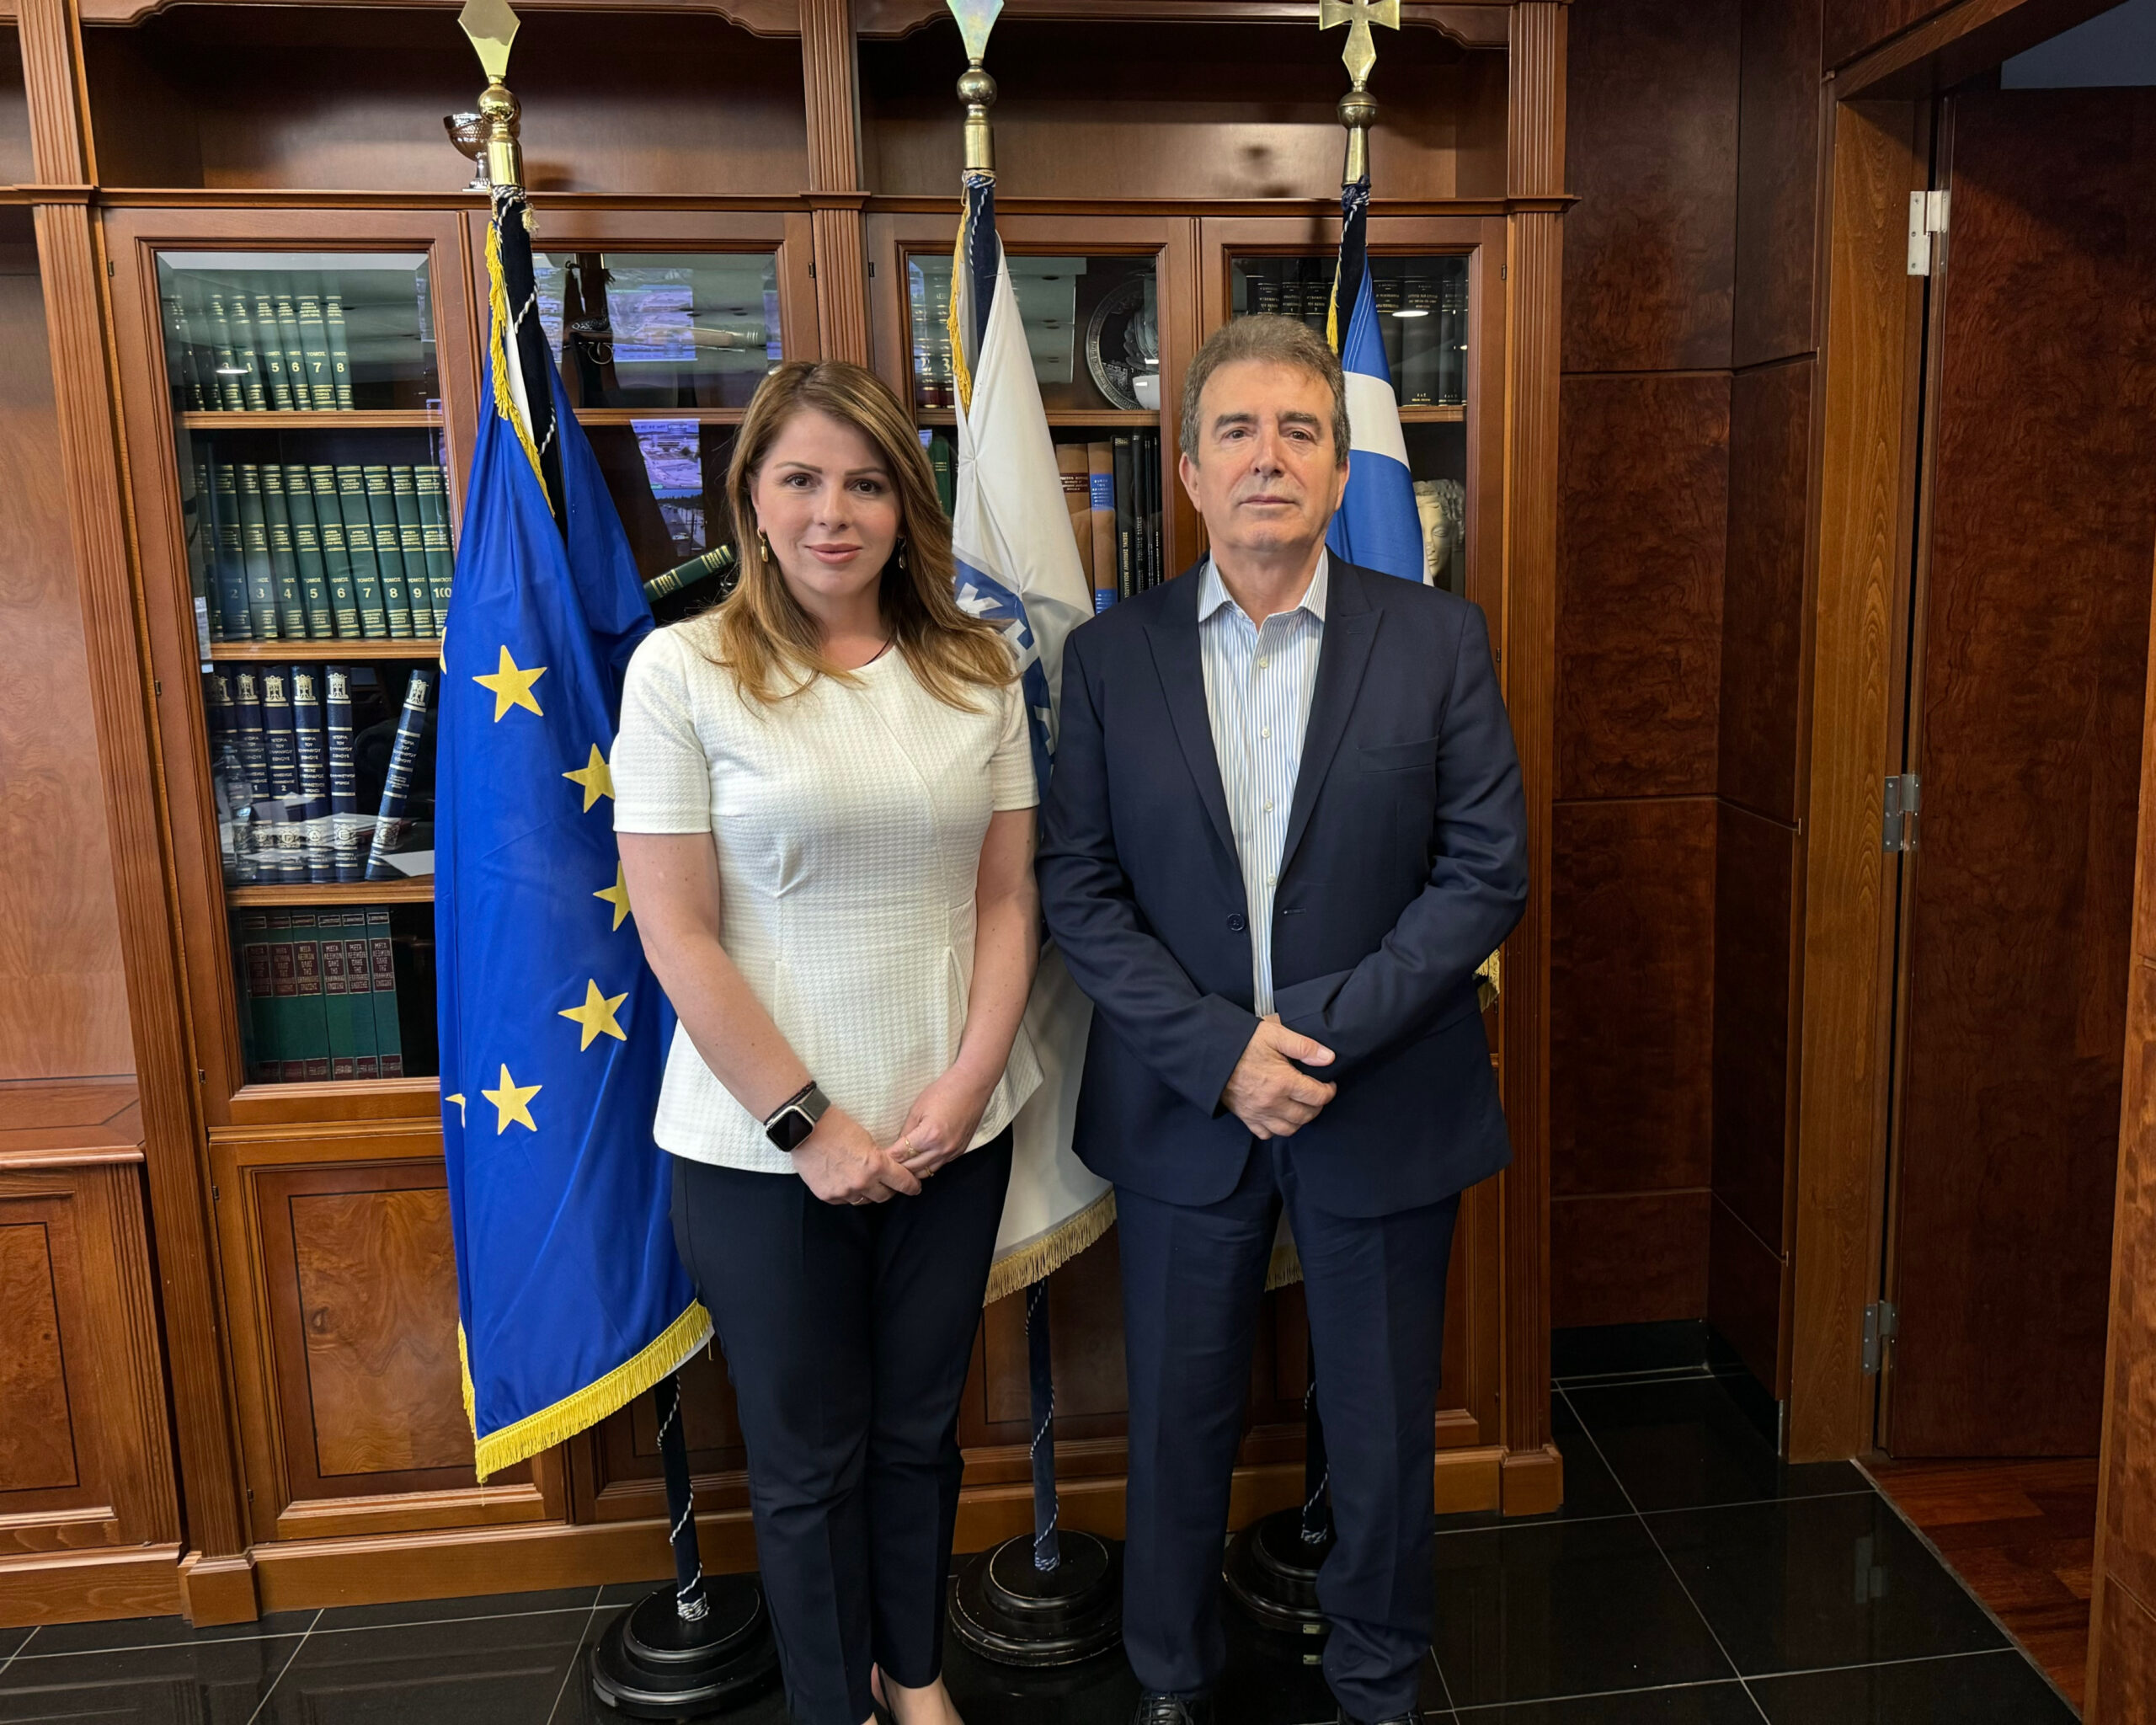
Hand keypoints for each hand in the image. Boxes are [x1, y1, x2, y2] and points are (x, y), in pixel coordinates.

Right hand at [792, 1105, 922, 1205]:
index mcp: (876, 1165)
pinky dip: (847, 1193)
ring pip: (864, 1201)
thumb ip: (878, 1158)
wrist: (805, 1129)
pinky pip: (844, 1201)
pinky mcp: (827, 1195)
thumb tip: (885, 1170)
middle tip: (887, 1183)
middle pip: (884, 1196)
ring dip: (867, 1192)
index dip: (912, 1186)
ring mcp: (844, 1191)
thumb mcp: (867, 1138)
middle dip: (889, 1189)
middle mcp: (862, 1182)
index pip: (903, 1183)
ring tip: (862, 1181)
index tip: (915, 1188)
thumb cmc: (837, 1127)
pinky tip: (843, 1181)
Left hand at [893, 1068, 995, 1178]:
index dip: (887, 1158)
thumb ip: (906, 1131)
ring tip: (899, 1167)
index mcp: (929, 1136)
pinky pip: (938, 1166)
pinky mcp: (959, 1152)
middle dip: (896, 1168)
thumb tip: (896, 1148)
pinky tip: (917, 1161)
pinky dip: (926, 1166)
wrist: (972, 1086)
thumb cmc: (944, 1091)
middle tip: (884, 1165)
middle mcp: (942, 1149)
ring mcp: (952, 1152)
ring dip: (911, 1171)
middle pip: (912, 1169)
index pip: (901, 1155)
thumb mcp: (917, 1108)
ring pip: (926, 1173)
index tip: (876, 1159)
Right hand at [1222, 1016, 1335, 1139]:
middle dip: (1317, 1106)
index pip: (1317, 1097)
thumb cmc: (1242, 1042)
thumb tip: (1328, 1058)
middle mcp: (1272, 1102)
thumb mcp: (1274, 1035)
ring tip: (1301, 1106)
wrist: (1210, 1053)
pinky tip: (1279, 1116)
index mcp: (1282, 1082)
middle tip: (1316, 1094)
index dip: (1329, 1091)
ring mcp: (1258, 1113)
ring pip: (1289, 1129)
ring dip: (1300, 1120)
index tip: (1328, 1084)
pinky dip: (1277, 1129)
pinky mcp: (1246, 1117)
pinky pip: (1266, 1134)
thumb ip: (1304, 1046)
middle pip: (1306, 1116)